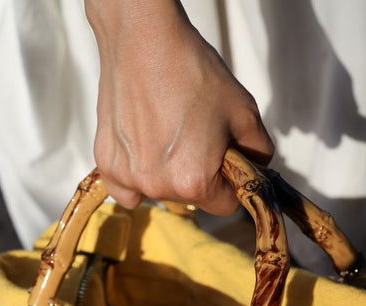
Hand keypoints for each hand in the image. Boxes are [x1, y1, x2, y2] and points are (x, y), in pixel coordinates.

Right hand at [85, 0, 273, 214]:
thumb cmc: (193, 72)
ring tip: (167, 133)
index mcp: (195, 181)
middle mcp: (158, 187)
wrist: (144, 39)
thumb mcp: (245, 112)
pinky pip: (127, 190)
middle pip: (192, 199)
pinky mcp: (107, 162)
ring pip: (161, 192)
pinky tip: (144, 150)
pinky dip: (137, 176)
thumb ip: (259, 153)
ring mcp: (128, 176)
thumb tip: (258, 170)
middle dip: (200, 176)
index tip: (225, 160)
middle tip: (195, 135)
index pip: (226, 205)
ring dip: (168, 174)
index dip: (232, 183)